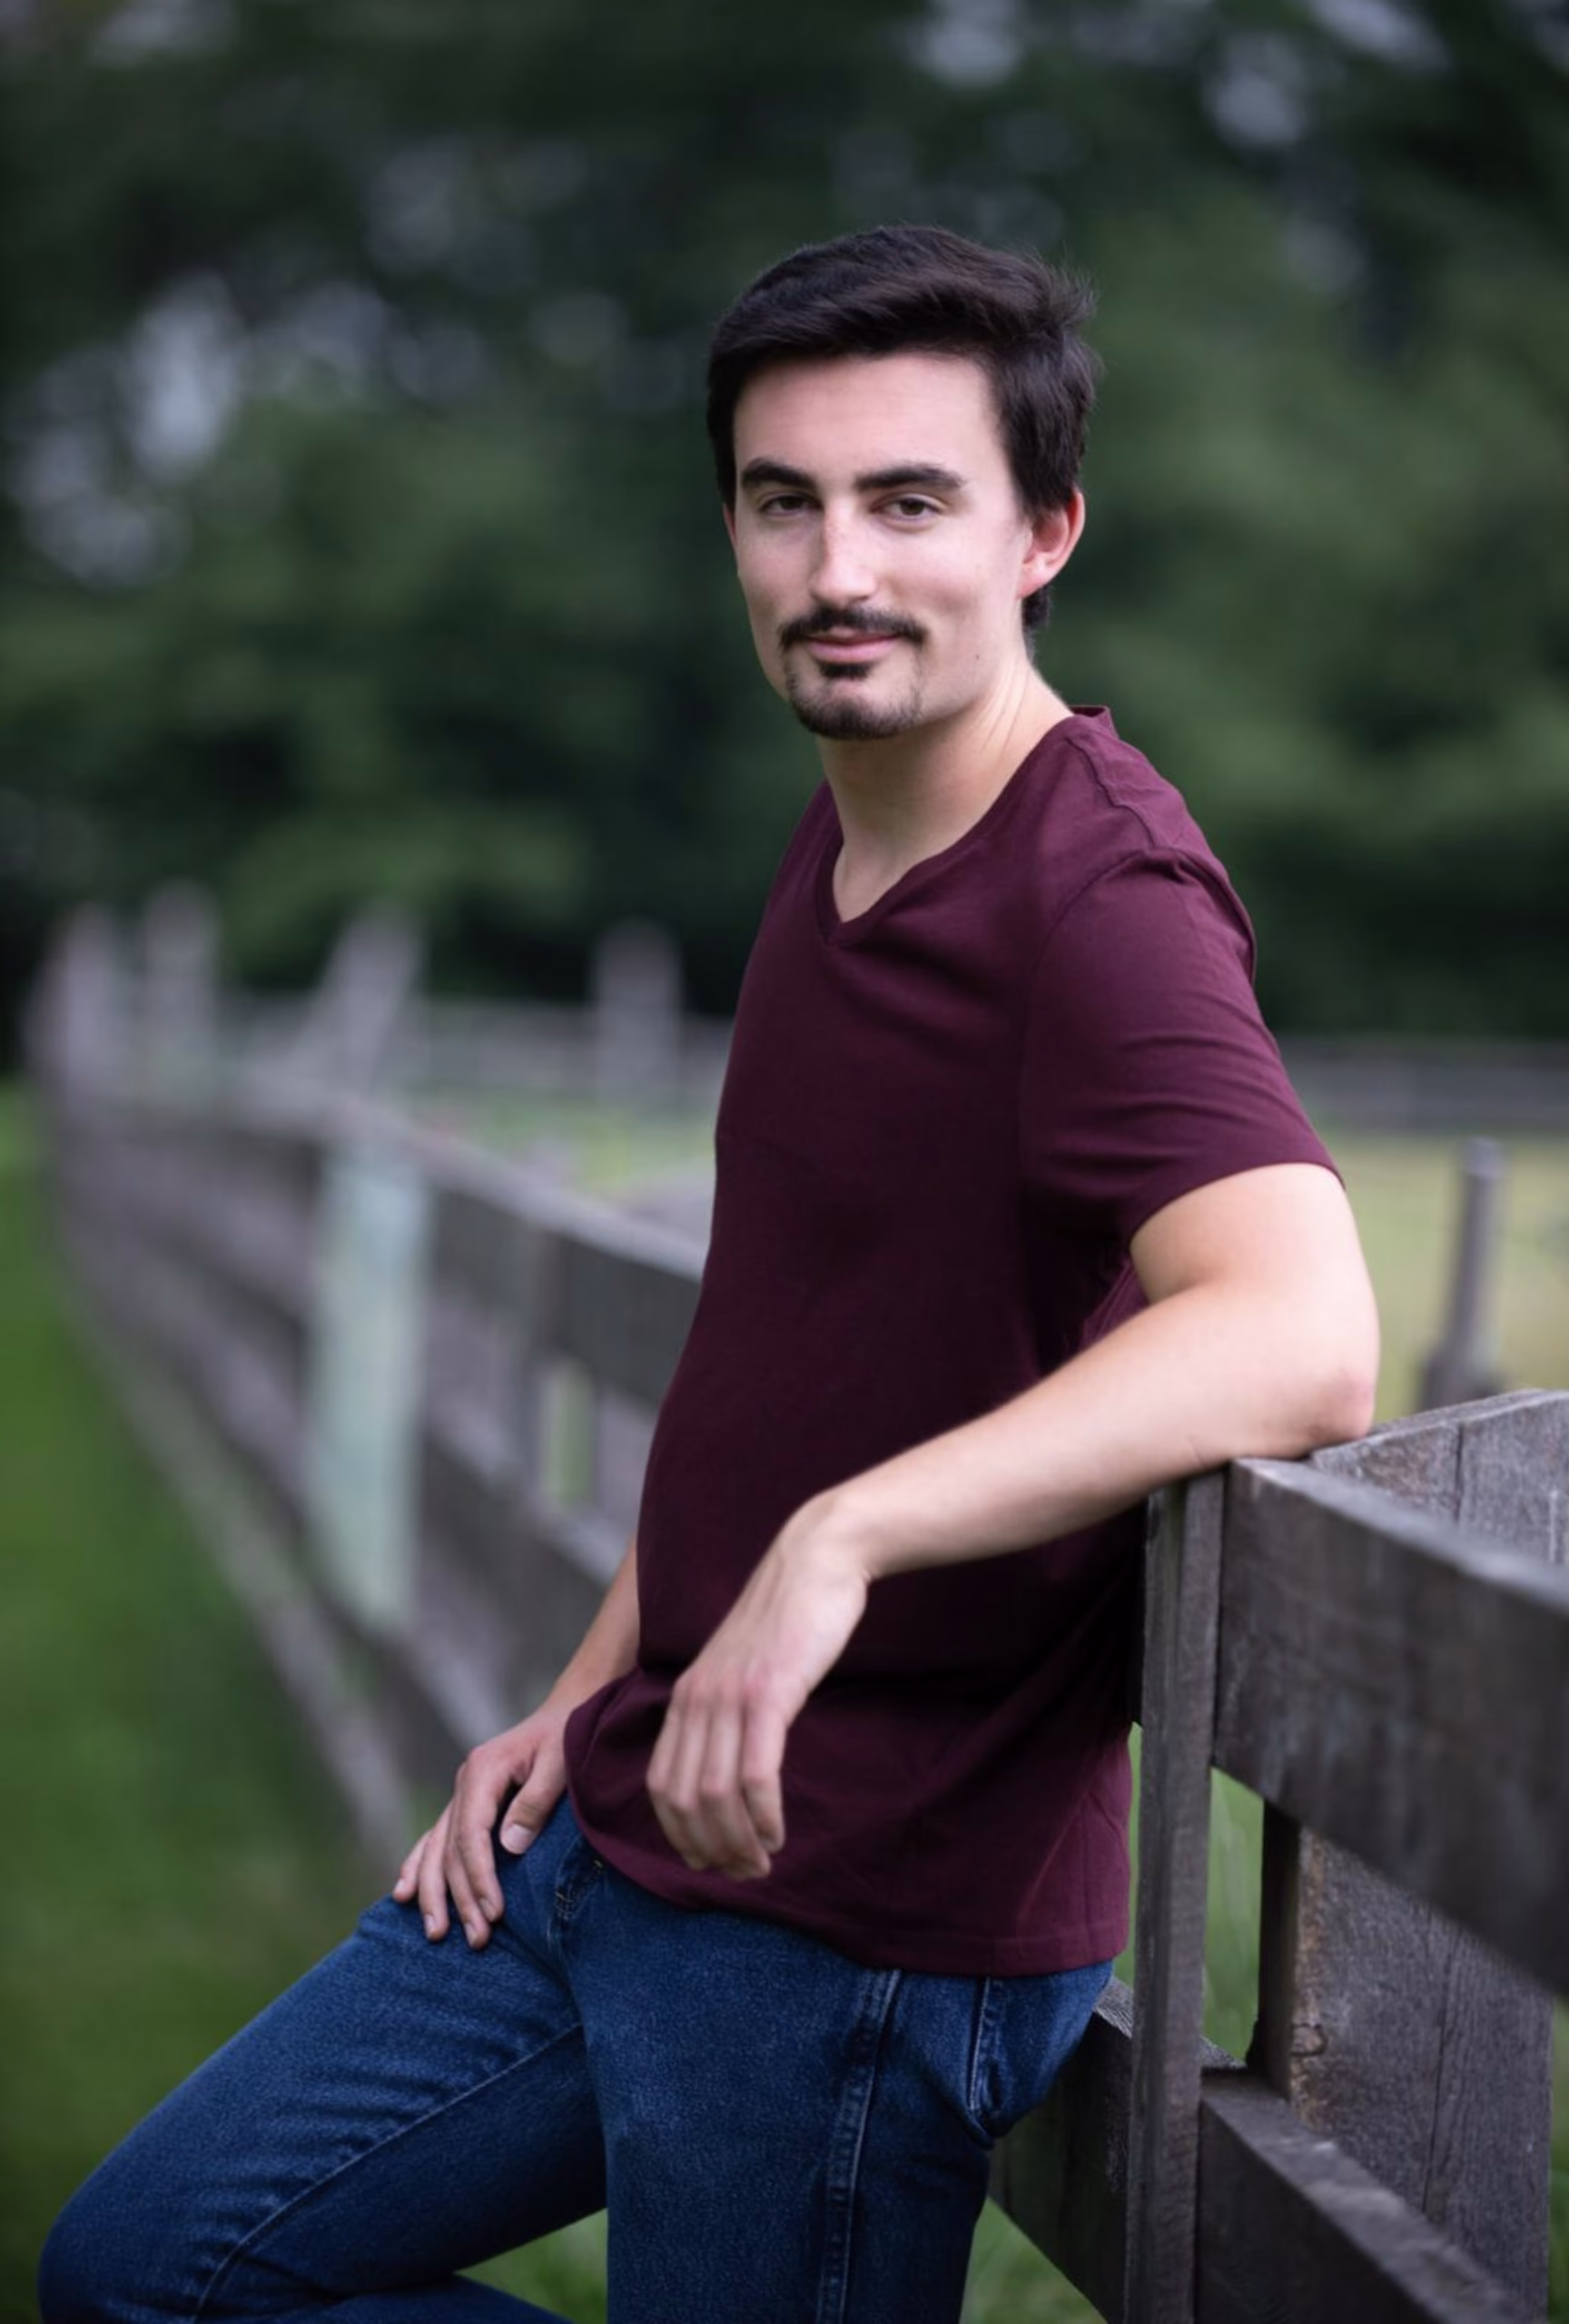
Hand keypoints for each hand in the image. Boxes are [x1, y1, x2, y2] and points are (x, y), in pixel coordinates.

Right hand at [391, 1700, 570, 1948]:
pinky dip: (419, 1867)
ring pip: (436, 1850)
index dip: (479, 1877)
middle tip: (477, 1940)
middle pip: (451, 1850)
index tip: (494, 1914)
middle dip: (460, 1898)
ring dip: (434, 1894)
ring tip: (436, 1934)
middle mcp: (464, 1783)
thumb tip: (509, 1848)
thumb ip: (536, 1803)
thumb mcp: (560, 1763)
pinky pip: (434, 1840)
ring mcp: (461, 1793)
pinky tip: (404, 1894)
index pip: (471, 1835)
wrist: (564, 1714)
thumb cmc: (567, 1738)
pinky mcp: (466, 1804)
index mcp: (483, 1770)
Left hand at [646, 1506, 870, 1880]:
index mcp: (685, 1695)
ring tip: (761, 1864)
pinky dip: (763, 1815)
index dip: (680, 1835)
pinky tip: (778, 1833)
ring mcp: (729, 1696)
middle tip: (742, 1874)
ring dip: (737, 1841)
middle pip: (683, 1800)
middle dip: (708, 1849)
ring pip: (715, 1795)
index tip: (710, 1862)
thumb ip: (729, 1710)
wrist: (816, 1560)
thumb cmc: (789, 1617)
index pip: (662, 1785)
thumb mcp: (743, 1668)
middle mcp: (696, 1699)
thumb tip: (733, 1762)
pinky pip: (755, 1774)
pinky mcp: (768, 1694)